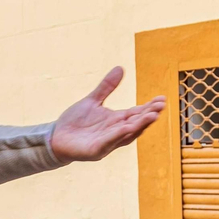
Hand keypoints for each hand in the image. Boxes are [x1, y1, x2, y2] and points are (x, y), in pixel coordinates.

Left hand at [49, 67, 166, 162]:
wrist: (56, 137)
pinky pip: (109, 142)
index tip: (162, 99)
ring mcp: (107, 143)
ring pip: (127, 134)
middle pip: (136, 124)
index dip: (149, 107)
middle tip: (161, 107)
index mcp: (116, 121)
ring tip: (152, 116)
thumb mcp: (92, 100)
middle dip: (149, 115)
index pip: (137, 114)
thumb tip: (120, 68)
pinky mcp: (95, 151)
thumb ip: (107, 86)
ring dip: (139, 126)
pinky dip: (118, 134)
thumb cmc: (75, 121)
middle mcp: (115, 132)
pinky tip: (126, 126)